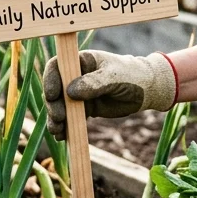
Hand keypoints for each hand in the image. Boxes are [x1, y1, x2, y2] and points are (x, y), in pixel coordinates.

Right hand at [42, 50, 176, 139]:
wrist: (146, 90)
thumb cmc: (131, 76)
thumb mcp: (114, 77)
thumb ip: (94, 83)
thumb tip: (70, 91)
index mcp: (82, 61)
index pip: (58, 66)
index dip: (50, 79)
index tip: (51, 95)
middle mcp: (76, 76)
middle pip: (55, 89)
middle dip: (53, 104)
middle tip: (58, 118)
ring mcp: (79, 93)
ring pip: (60, 105)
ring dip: (56, 119)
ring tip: (58, 131)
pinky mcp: (84, 108)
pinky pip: (70, 117)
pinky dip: (65, 127)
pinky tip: (62, 136)